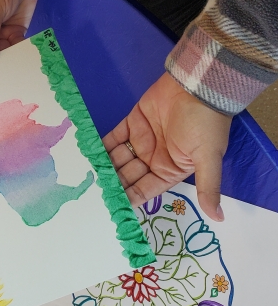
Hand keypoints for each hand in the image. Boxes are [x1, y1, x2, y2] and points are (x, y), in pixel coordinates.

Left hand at [103, 72, 231, 220]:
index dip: (129, 197)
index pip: (144, 189)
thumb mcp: (209, 158)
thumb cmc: (206, 124)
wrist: (199, 86)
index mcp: (170, 170)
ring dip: (104, 165)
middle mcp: (154, 158)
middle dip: (112, 182)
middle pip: (128, 175)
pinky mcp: (132, 123)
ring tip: (87, 174)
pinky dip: (102, 145)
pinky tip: (89, 154)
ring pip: (118, 158)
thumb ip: (208, 188)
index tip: (111, 204)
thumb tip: (219, 218)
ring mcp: (142, 140)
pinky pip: (114, 138)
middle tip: (93, 188)